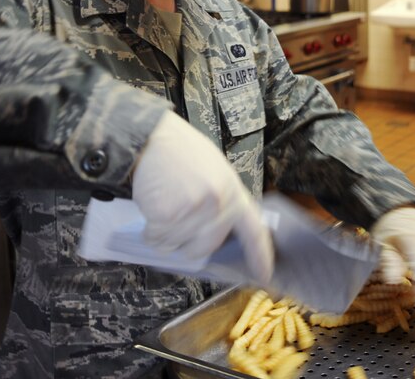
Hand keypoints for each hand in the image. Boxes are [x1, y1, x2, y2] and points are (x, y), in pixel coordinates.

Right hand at [131, 111, 273, 283]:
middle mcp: (219, 205)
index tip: (264, 276)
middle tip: (176, 218)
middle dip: (187, 242)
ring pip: (177, 246)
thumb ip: (221, 202)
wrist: (154, 137)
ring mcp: (195, 211)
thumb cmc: (182, 153)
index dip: (260, 255)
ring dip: (165, 235)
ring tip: (163, 206)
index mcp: (234, 193)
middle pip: (205, 248)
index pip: (254, 231)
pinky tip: (152, 208)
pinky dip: (150, 232)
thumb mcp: (215, 173)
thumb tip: (214, 234)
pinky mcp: (169, 215)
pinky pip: (157, 240)